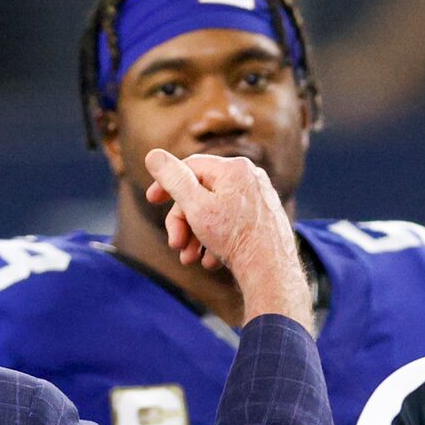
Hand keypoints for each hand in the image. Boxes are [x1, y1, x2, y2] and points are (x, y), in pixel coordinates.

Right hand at [144, 147, 312, 329]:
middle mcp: (249, 177)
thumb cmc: (235, 237)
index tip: (152, 200)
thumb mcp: (195, 207)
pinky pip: (232, 223)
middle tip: (175, 244)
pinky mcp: (264, 217)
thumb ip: (173, 180)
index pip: (190, 166)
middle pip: (202, 193)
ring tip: (191, 259)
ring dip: (197, 236)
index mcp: (233, 168)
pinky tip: (211, 261)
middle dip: (183, 222)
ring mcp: (259, 197)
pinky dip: (217, 241)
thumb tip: (152, 155)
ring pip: (216, 212)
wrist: (272, 269)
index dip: (167, 184)